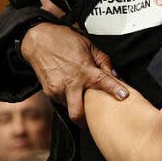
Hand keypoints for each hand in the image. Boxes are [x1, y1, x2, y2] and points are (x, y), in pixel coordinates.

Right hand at [24, 0, 128, 124]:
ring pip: (70, 108)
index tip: (123, 97)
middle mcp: (71, 82)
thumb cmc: (64, 40)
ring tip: (83, 97)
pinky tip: (72, 90)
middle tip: (96, 118)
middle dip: (86, 120)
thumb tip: (114, 74)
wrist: (38, 40)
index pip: (104, 82)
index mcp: (84, 69)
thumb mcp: (89, 45)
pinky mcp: (49, 91)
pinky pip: (61, 101)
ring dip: (78, 106)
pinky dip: (69, 99)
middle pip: (78, 113)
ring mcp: (58, 89)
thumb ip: (103, 61)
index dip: (115, 90)